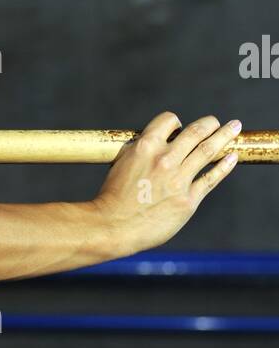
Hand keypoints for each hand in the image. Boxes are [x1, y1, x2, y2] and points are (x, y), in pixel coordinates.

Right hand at [90, 111, 241, 252]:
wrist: (114, 226)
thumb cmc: (113, 196)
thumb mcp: (121, 162)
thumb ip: (140, 149)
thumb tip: (153, 140)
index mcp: (146, 146)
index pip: (169, 120)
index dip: (175, 122)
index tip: (179, 128)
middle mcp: (165, 159)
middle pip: (196, 131)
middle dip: (210, 123)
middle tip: (216, 122)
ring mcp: (179, 179)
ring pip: (209, 150)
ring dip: (225, 135)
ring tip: (235, 127)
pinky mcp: (188, 199)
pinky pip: (211, 178)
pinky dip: (224, 165)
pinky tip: (232, 157)